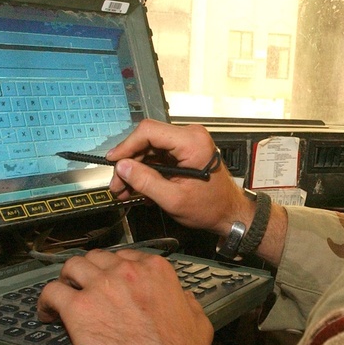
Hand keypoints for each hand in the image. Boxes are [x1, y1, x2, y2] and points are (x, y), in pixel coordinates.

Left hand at [37, 248, 214, 344]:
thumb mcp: (198, 322)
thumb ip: (188, 302)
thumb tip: (184, 298)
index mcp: (155, 270)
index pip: (126, 257)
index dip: (115, 270)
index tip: (110, 283)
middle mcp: (126, 270)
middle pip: (96, 258)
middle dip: (89, 272)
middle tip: (84, 289)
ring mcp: (100, 286)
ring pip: (71, 267)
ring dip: (66, 280)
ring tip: (63, 296)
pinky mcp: (78, 308)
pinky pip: (51, 292)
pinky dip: (46, 302)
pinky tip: (47, 314)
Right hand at [107, 121, 252, 235]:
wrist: (229, 213)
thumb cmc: (211, 207)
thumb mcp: (174, 199)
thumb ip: (146, 182)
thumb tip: (122, 167)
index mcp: (192, 142)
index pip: (149, 131)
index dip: (127, 146)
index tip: (113, 162)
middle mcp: (190, 136)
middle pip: (147, 140)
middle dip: (129, 163)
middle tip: (116, 185)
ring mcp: (186, 143)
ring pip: (149, 149)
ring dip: (134, 170)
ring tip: (123, 190)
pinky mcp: (183, 152)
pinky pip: (157, 157)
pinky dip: (145, 172)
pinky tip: (136, 188)